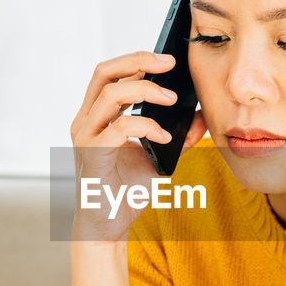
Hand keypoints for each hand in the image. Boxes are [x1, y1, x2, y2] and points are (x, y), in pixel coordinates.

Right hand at [70, 50, 206, 241]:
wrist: (108, 226)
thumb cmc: (125, 191)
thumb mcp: (158, 158)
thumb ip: (177, 137)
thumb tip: (201, 118)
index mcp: (96, 117)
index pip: (109, 74)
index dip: (135, 59)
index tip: (166, 60)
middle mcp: (85, 122)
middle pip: (104, 74)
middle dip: (138, 61)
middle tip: (169, 64)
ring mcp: (85, 139)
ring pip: (109, 95)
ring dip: (144, 91)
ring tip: (171, 99)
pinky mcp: (92, 157)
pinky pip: (118, 129)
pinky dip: (145, 127)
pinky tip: (164, 136)